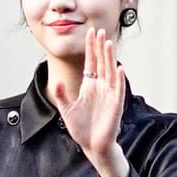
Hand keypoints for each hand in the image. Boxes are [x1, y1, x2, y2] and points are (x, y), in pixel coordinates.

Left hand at [52, 27, 128, 176]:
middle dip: (100, 47)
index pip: (91, 62)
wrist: (92, 146)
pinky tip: (119, 68)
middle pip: (102, 63)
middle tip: (100, 30)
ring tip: (109, 43)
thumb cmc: (81, 128)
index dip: (91, 48)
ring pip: (110, 72)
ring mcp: (109, 95)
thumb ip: (61, 95)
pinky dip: (119, 79)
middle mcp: (101, 87)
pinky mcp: (115, 105)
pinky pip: (118, 90)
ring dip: (110, 58)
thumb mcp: (66, 109)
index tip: (91, 33)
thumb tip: (56, 82)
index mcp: (90, 86)